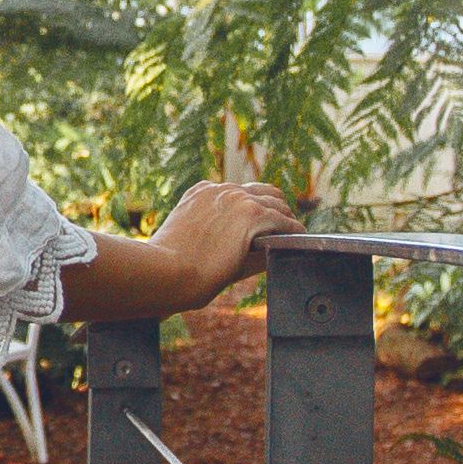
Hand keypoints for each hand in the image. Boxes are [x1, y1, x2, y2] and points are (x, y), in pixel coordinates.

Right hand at [61, 176, 299, 324]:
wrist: (166, 273)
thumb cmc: (165, 269)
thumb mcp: (186, 244)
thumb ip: (206, 238)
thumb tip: (223, 250)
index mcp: (200, 193)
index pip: (237, 191)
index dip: (254, 206)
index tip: (263, 220)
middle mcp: (219, 190)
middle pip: (262, 191)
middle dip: (275, 208)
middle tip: (285, 227)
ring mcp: (236, 200)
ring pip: (276, 203)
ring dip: (287, 219)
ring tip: (293, 235)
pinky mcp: (251, 215)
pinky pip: (284, 221)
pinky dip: (294, 231)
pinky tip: (298, 242)